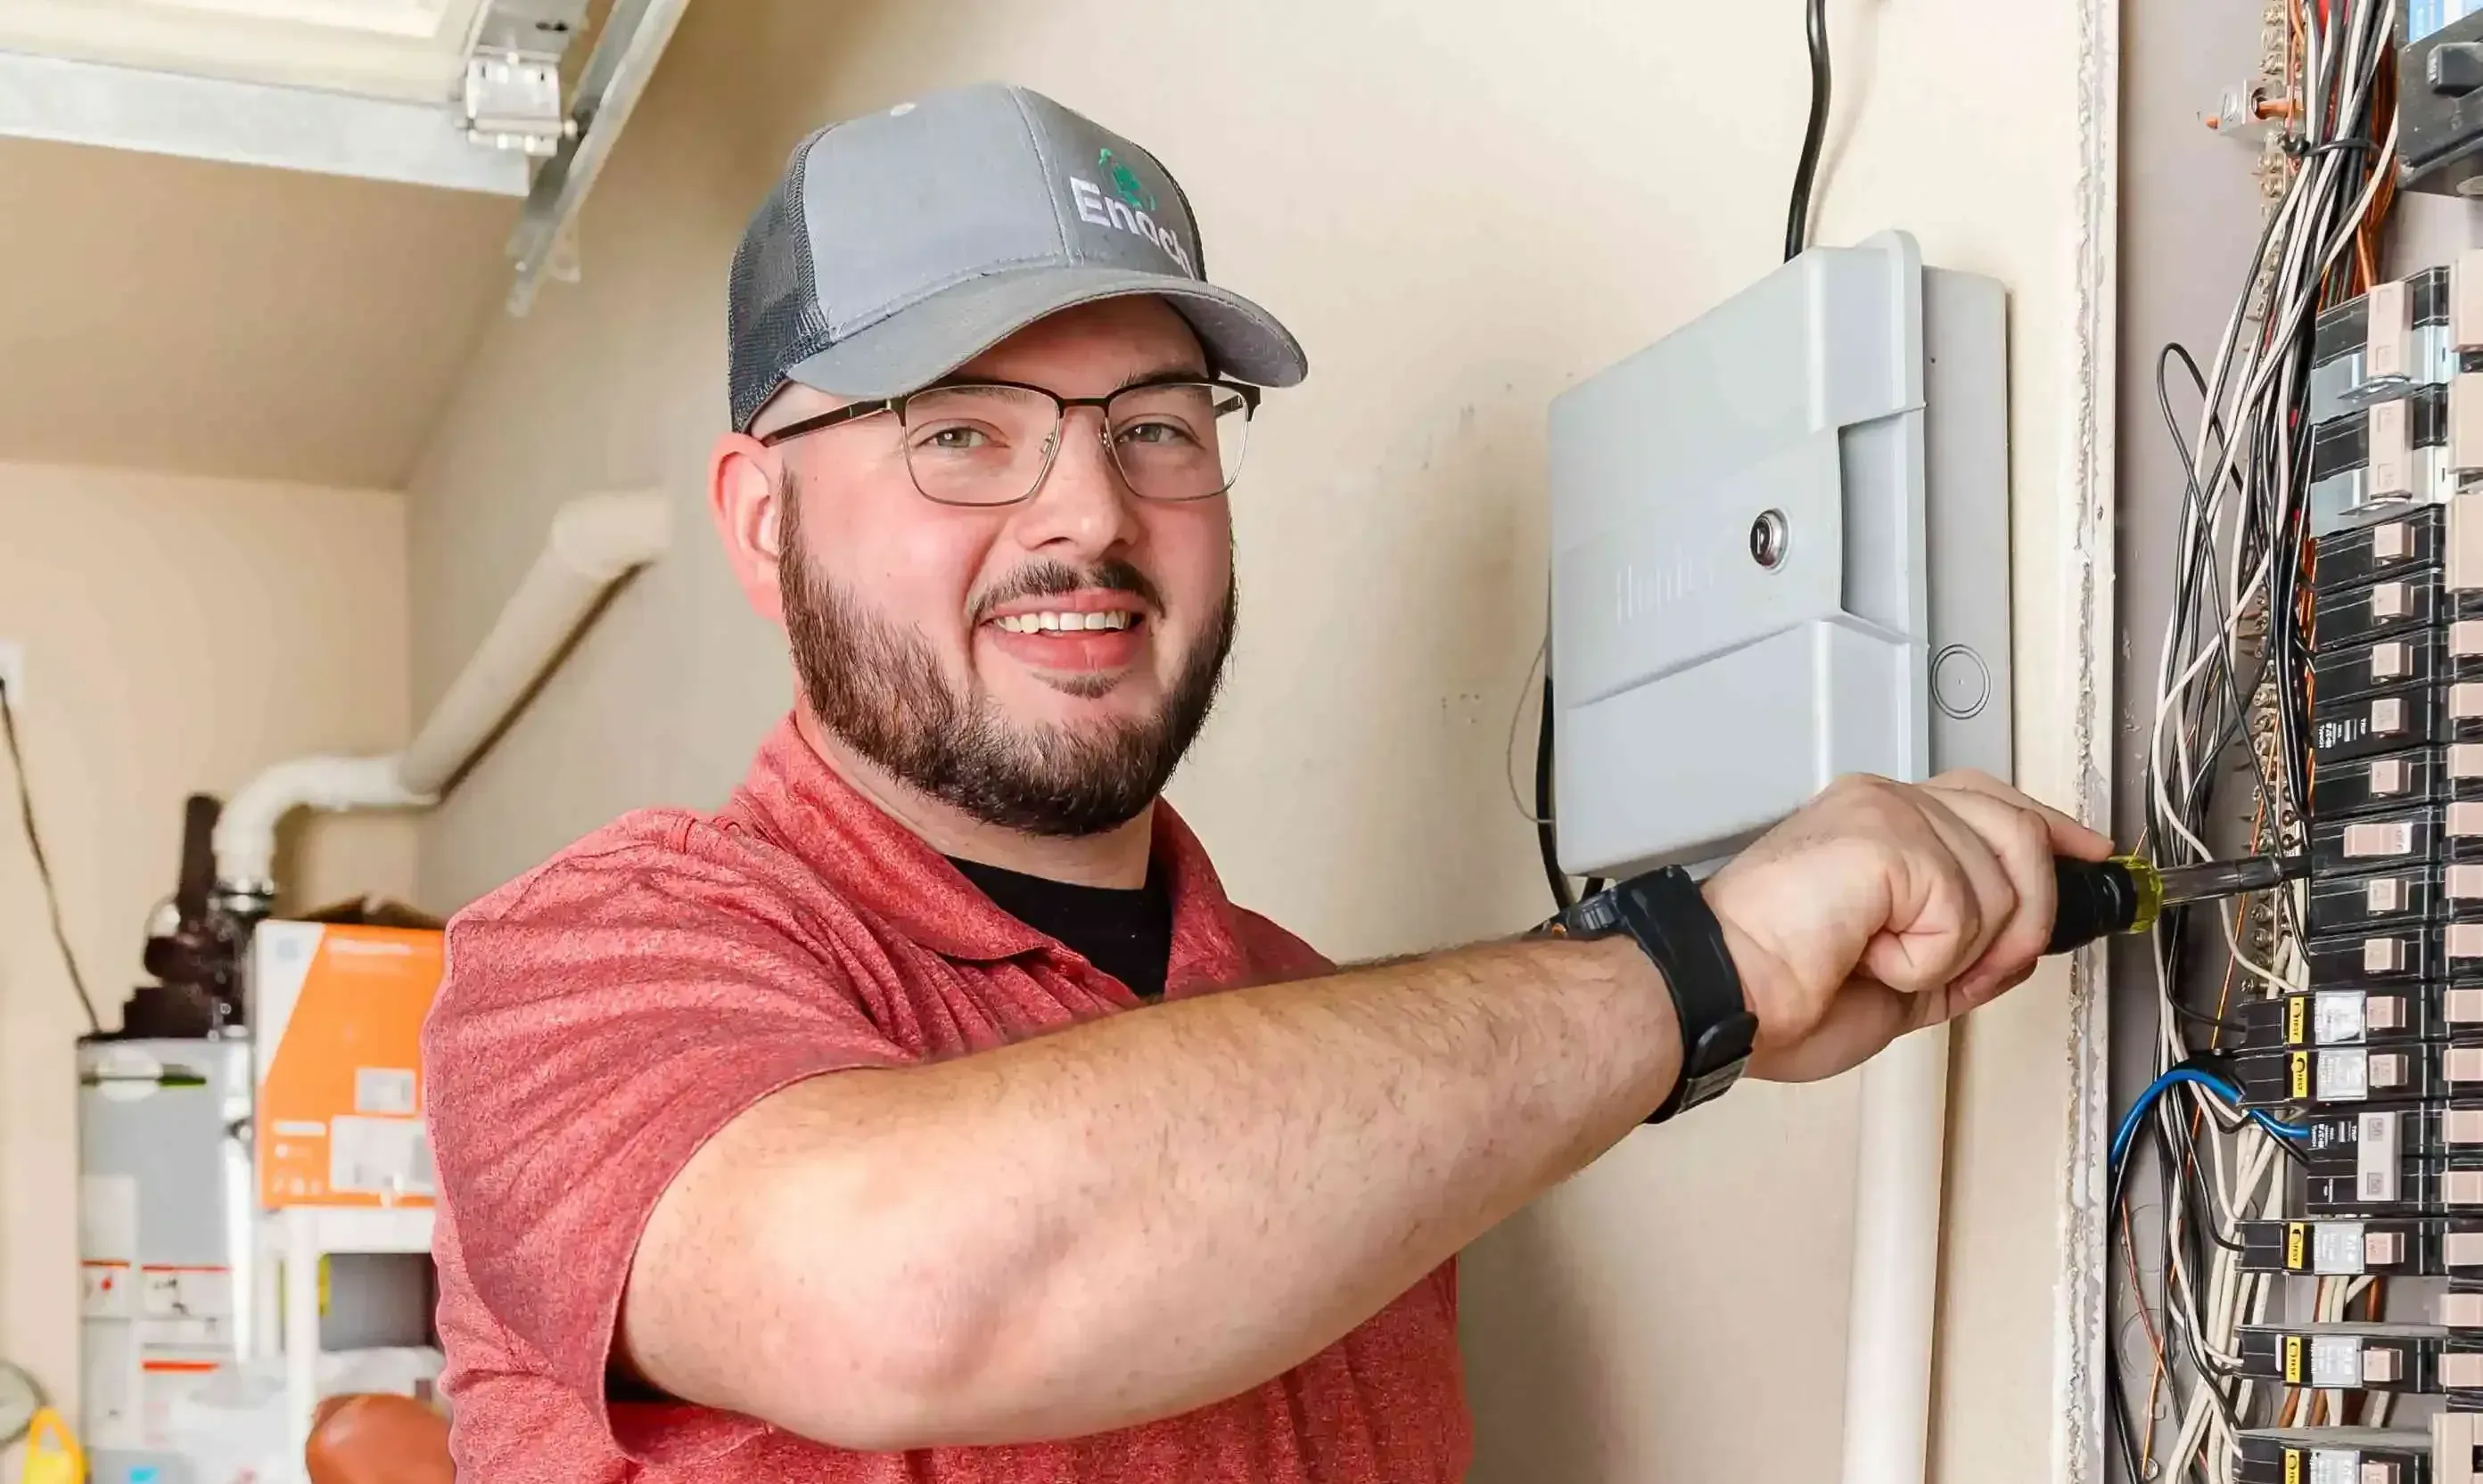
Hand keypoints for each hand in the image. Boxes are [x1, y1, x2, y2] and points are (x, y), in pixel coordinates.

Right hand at [1698, 770, 2111, 1082]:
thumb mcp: (1903, 980)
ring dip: (1964, 950)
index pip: (1994, 801)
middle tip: (1973, 971)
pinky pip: (1965, 907)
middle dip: (2025, 917)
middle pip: (2018, 830)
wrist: (1726, 994)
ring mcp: (1887, 811)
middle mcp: (1886, 802)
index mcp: (1881, 821)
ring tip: (1890, 964)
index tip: (2094, 859)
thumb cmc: (1777, 989)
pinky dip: (1929, 956)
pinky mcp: (1888, 837)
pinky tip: (1874, 956)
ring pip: (2004, 881)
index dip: (2053, 830)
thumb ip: (1963, 952)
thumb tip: (2020, 949)